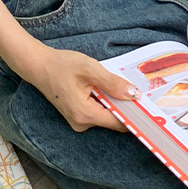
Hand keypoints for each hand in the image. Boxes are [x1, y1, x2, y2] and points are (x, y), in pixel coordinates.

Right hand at [24, 46, 139, 132]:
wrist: (38, 65)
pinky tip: (100, 86)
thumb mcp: (90, 69)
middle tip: (134, 89)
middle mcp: (82, 123)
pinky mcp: (77, 115)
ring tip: (111, 83)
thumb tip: (134, 95)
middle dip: (124, 106)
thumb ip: (112, 83)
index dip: (134, 115)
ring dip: (113, 101)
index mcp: (85, 114)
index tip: (149, 109)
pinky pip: (97, 111)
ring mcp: (78, 121)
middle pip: (113, 119)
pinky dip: (104, 101)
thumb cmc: (61, 65)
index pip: (118, 122)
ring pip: (106, 115)